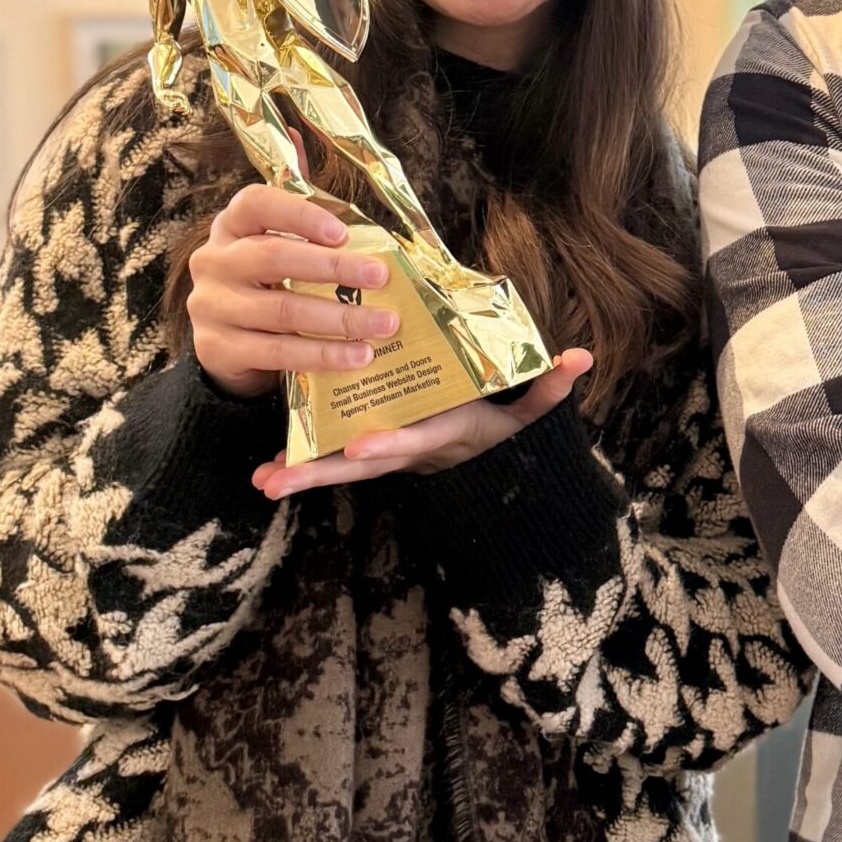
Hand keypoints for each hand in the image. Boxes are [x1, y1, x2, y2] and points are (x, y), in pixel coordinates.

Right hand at [186, 181, 394, 398]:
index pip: (255, 204)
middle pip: (273, 258)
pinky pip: (278, 352)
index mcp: (230, 226)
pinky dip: (323, 355)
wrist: (227, 344)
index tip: (342, 232)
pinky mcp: (217, 350)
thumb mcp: (274, 238)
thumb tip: (295, 131)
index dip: (299, 215)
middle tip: (380, 277)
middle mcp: (213, 262)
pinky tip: (358, 356)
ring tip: (384, 325)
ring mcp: (211, 307)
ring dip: (340, 319)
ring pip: (282, 310)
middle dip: (333, 268)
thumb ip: (293, 196)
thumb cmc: (265, 280)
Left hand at [252, 349, 594, 498]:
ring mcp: (386, 453)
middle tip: (277, 483)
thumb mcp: (526, 415)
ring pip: (339, 466)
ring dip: (301, 473)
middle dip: (320, 473)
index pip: (414, 441)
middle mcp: (407, 450)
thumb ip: (549, 389)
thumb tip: (580, 358)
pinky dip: (301, 464)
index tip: (361, 445)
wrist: (483, 468)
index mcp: (440, 435)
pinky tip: (263, 471)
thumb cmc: (499, 432)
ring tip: (261, 481)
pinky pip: (332, 458)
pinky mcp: (370, 449)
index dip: (389, 443)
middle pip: (360, 465)